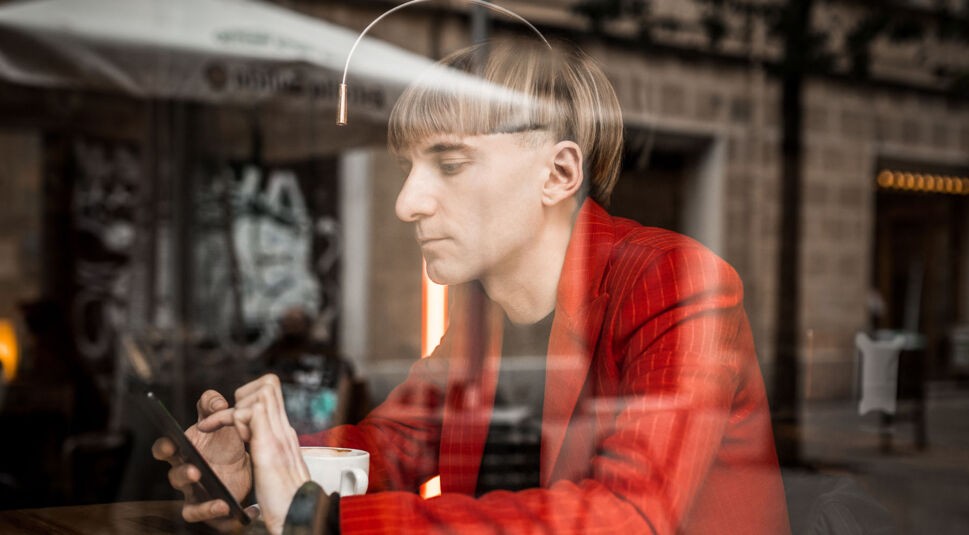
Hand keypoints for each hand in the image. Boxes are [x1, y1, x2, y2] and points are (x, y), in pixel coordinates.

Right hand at [151, 390, 252, 528]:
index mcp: (184, 452)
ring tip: (221, 503)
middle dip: (182, 474)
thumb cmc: (224, 443)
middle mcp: (187, 475)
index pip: (165, 449)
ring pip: (190, 507)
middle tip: (196, 471)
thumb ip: (213, 405)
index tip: (172, 443)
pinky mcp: (213, 510)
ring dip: (203, 506)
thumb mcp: (220, 420)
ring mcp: (198, 495)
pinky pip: (216, 521)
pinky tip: (246, 510)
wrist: (245, 465)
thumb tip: (218, 401)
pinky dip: (228, 519)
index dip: (164, 447)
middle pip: (175, 477)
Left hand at [202, 374, 310, 534]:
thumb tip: (255, 435)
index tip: (239, 419)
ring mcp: (278, 434)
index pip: (272, 392)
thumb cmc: (285, 498)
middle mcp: (284, 429)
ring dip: (239, 407)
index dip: (251, 396)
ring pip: (262, 392)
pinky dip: (235, 420)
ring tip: (233, 431)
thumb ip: (268, 447)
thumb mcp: (275, 466)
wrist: (296, 515)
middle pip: (270, 383)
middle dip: (244, 394)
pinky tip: (238, 440)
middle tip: (233, 420)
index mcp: (284, 433)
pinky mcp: (268, 444)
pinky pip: (250, 412)